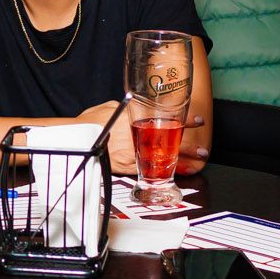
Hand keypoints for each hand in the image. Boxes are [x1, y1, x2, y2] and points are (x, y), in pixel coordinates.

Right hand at [79, 101, 207, 177]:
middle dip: (188, 146)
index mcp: (136, 120)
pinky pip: (151, 170)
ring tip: (196, 163)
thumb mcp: (113, 106)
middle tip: (203, 150)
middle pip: (168, 143)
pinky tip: (177, 173)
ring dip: (182, 162)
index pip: (167, 120)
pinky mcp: (128, 166)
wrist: (77, 139)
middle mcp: (137, 138)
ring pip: (162, 159)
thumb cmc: (92, 122)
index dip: (185, 120)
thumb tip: (142, 105)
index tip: (199, 121)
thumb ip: (131, 107)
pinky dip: (165, 172)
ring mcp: (134, 154)